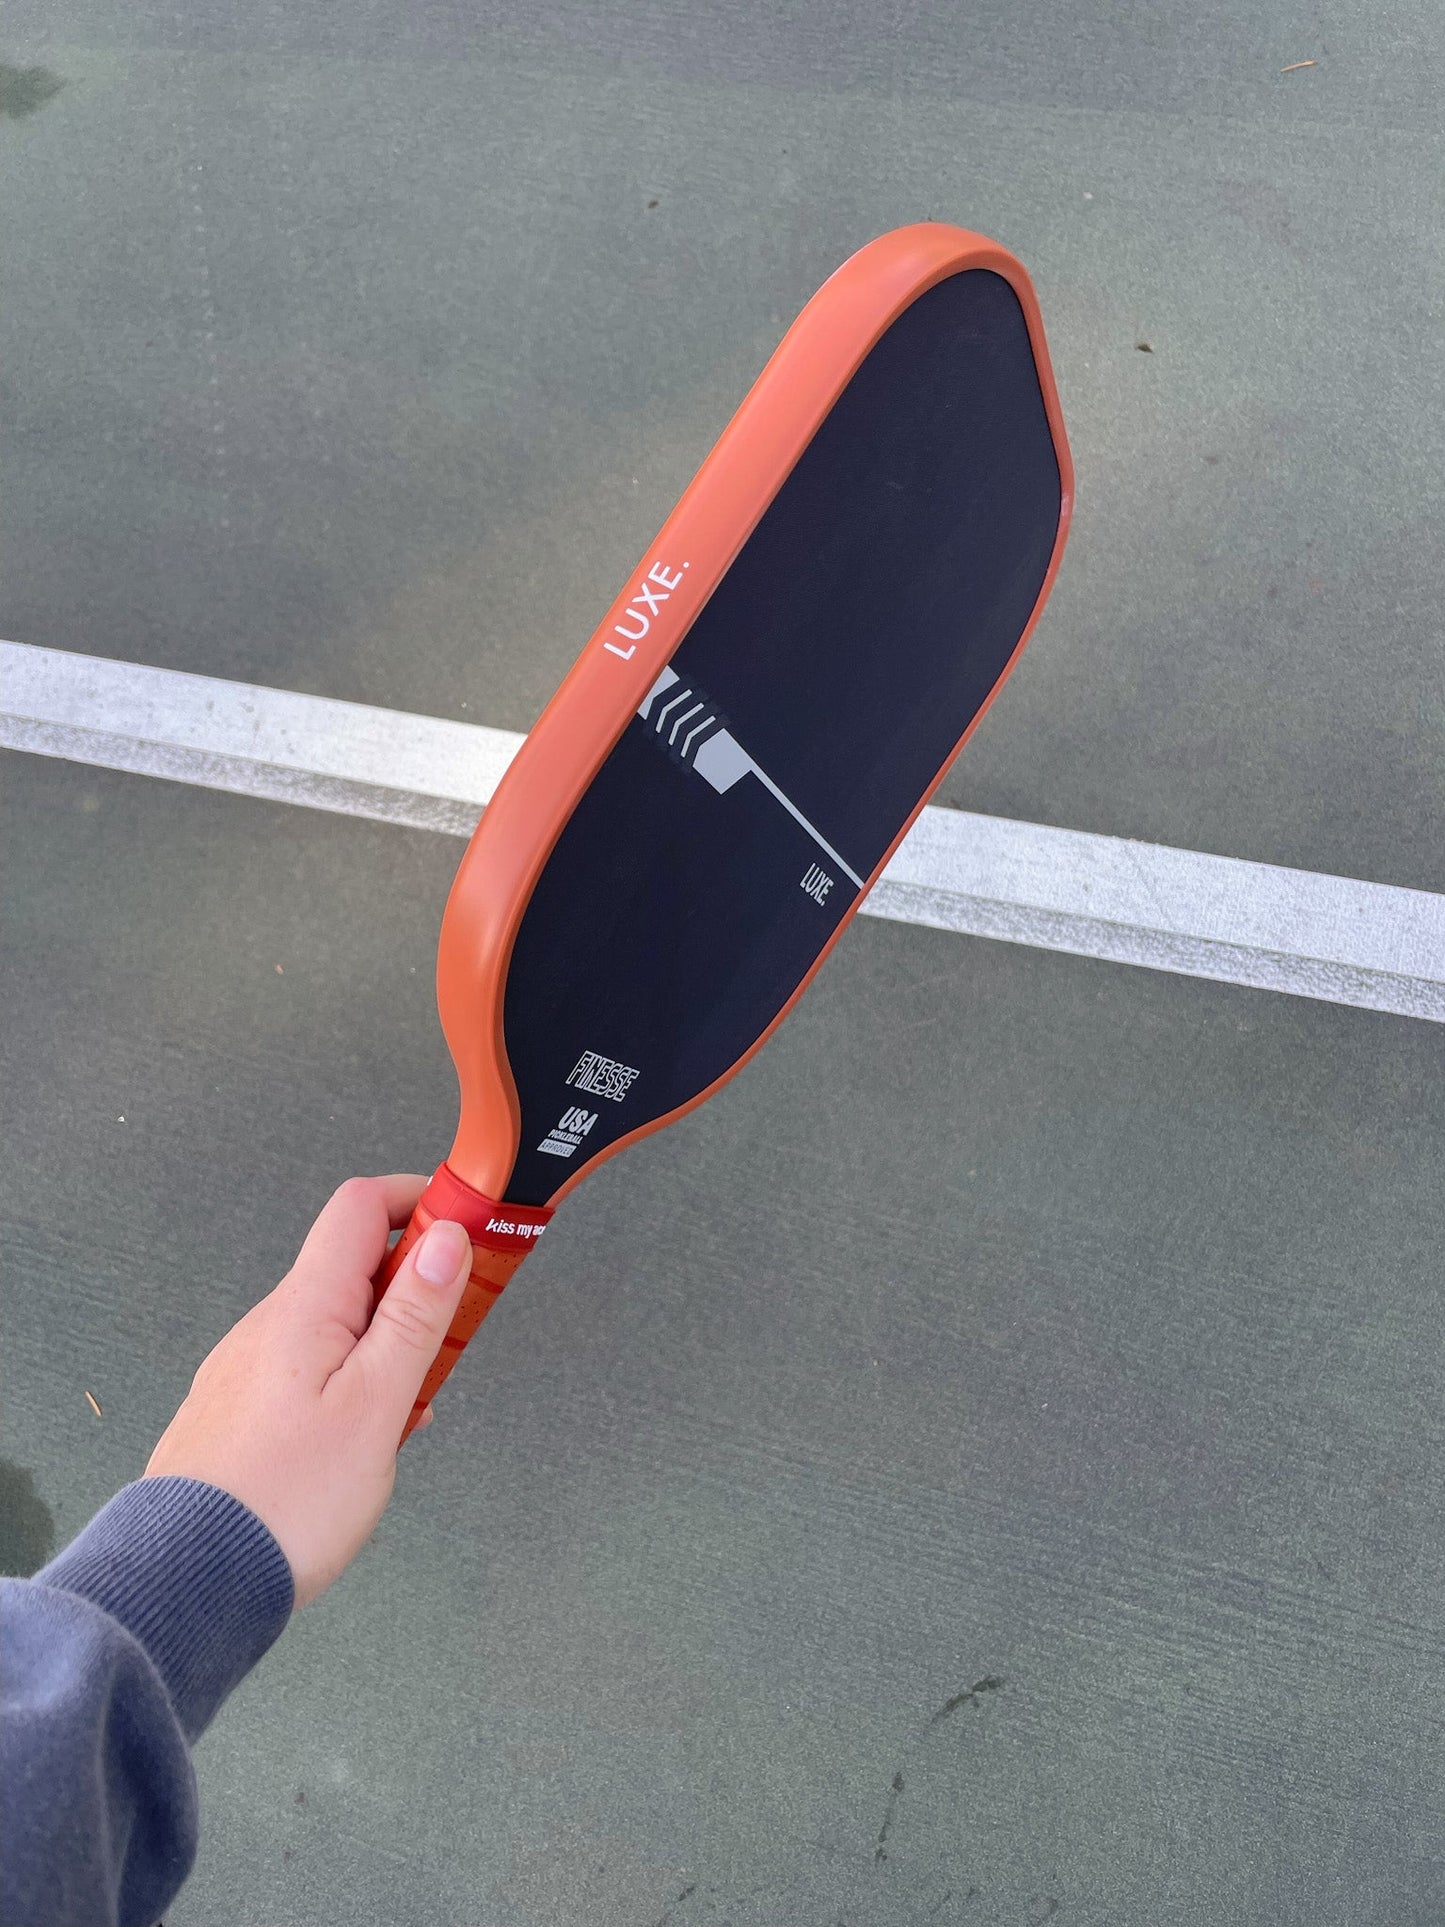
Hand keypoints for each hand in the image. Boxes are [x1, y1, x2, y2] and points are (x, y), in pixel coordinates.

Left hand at [145, 1175, 471, 1607]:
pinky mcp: (237, 1411)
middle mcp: (267, 1325)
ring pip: (333, 1324)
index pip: (362, 1205)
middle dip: (414, 1288)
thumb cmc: (285, 1500)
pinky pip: (307, 1370)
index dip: (421, 1200)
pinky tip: (362, 1442)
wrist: (189, 1584)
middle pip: (353, 1266)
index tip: (470, 1227)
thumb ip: (414, 1316)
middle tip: (454, 1336)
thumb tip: (446, 1239)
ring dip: (384, 1344)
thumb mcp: (377, 1402)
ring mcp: (247, 1368)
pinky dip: (348, 1383)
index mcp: (305, 1306)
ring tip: (409, 1408)